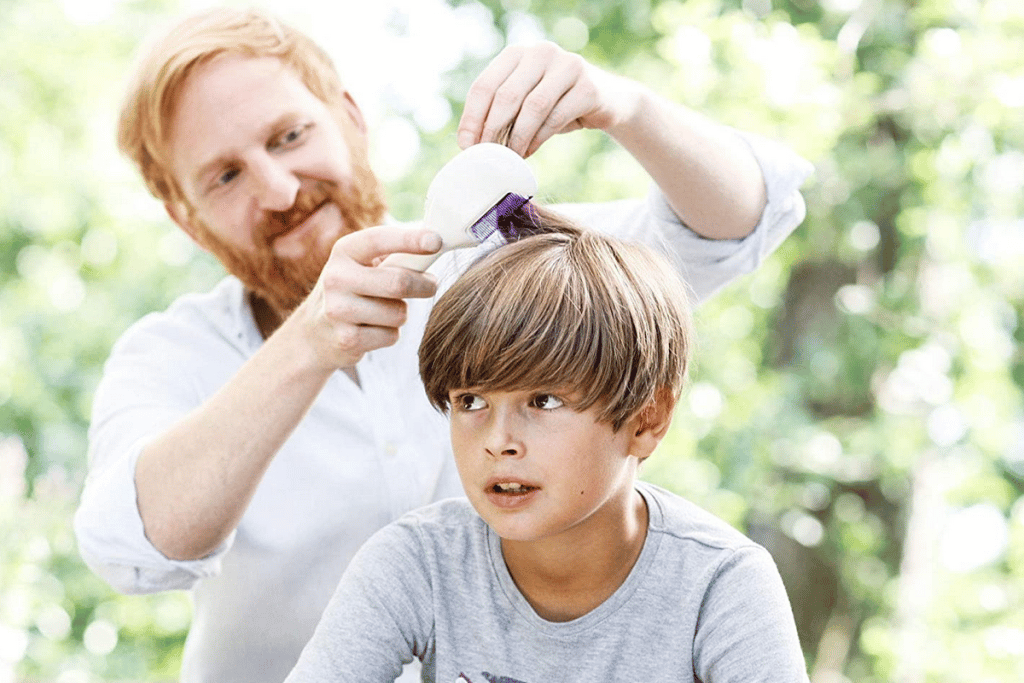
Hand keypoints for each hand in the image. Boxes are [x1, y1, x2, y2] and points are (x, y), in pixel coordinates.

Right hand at [291, 225, 440, 369]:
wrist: (315, 332)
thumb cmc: (354, 289)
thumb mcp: (363, 264)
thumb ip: (394, 255)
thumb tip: (437, 243)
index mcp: (344, 251)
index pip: (379, 240)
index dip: (410, 240)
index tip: (436, 241)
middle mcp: (336, 278)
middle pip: (398, 282)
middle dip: (424, 285)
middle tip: (431, 285)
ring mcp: (338, 310)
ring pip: (399, 313)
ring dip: (401, 313)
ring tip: (385, 310)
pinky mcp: (346, 339)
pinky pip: (391, 335)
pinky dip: (390, 333)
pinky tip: (373, 329)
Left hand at [457, 41, 638, 157]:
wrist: (607, 101)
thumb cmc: (556, 105)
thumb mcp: (525, 102)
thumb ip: (500, 112)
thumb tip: (468, 142)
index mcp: (517, 54)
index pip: (485, 85)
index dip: (472, 118)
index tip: (466, 145)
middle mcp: (541, 53)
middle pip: (507, 95)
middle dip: (493, 130)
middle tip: (487, 156)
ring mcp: (567, 66)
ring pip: (532, 107)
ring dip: (517, 138)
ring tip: (510, 157)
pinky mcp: (588, 86)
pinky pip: (556, 117)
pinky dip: (538, 139)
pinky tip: (529, 151)